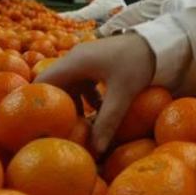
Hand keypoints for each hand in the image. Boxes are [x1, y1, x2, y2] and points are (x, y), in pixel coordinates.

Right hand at [36, 33, 154, 152]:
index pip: (41, 84)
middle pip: (55, 87)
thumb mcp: (123, 93)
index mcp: (74, 63)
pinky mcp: (98, 63)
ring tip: (80, 128)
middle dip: (57, 109)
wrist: (159, 42)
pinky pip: (84, 83)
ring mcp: (86, 60)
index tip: (37, 127)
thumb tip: (97, 152)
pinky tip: (100, 113)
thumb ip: (108, 121)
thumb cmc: (138, 62)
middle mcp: (75, 59)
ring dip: (74, 106)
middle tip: (60, 132)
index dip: (36, 104)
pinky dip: (87, 99)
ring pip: (71, 86)